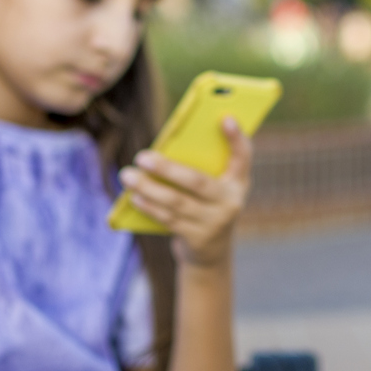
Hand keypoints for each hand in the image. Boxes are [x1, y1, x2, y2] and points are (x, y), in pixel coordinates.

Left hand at [119, 117, 251, 268]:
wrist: (212, 252)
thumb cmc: (208, 203)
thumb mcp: (215, 185)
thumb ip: (202, 163)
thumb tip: (168, 144)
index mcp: (239, 181)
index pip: (243, 156)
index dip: (237, 138)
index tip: (226, 118)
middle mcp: (231, 202)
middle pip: (197, 182)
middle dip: (167, 168)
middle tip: (141, 156)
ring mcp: (214, 223)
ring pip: (177, 203)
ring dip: (149, 188)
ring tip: (127, 175)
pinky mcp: (197, 239)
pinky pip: (169, 220)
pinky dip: (149, 207)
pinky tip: (133, 197)